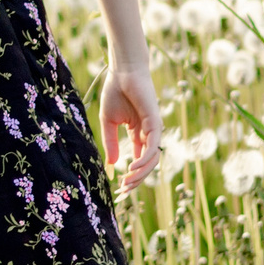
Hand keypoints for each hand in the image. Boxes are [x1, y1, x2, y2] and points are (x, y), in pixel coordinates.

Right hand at [99, 63, 161, 189]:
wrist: (122, 72)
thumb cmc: (115, 92)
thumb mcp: (108, 122)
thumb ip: (111, 143)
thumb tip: (113, 165)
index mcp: (138, 134)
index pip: (138, 160)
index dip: (131, 176)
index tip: (119, 189)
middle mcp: (148, 134)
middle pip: (147, 164)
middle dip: (136, 180)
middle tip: (124, 192)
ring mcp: (153, 129)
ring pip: (152, 159)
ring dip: (141, 173)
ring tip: (127, 181)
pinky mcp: (155, 123)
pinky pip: (153, 147)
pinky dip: (144, 159)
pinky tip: (132, 166)